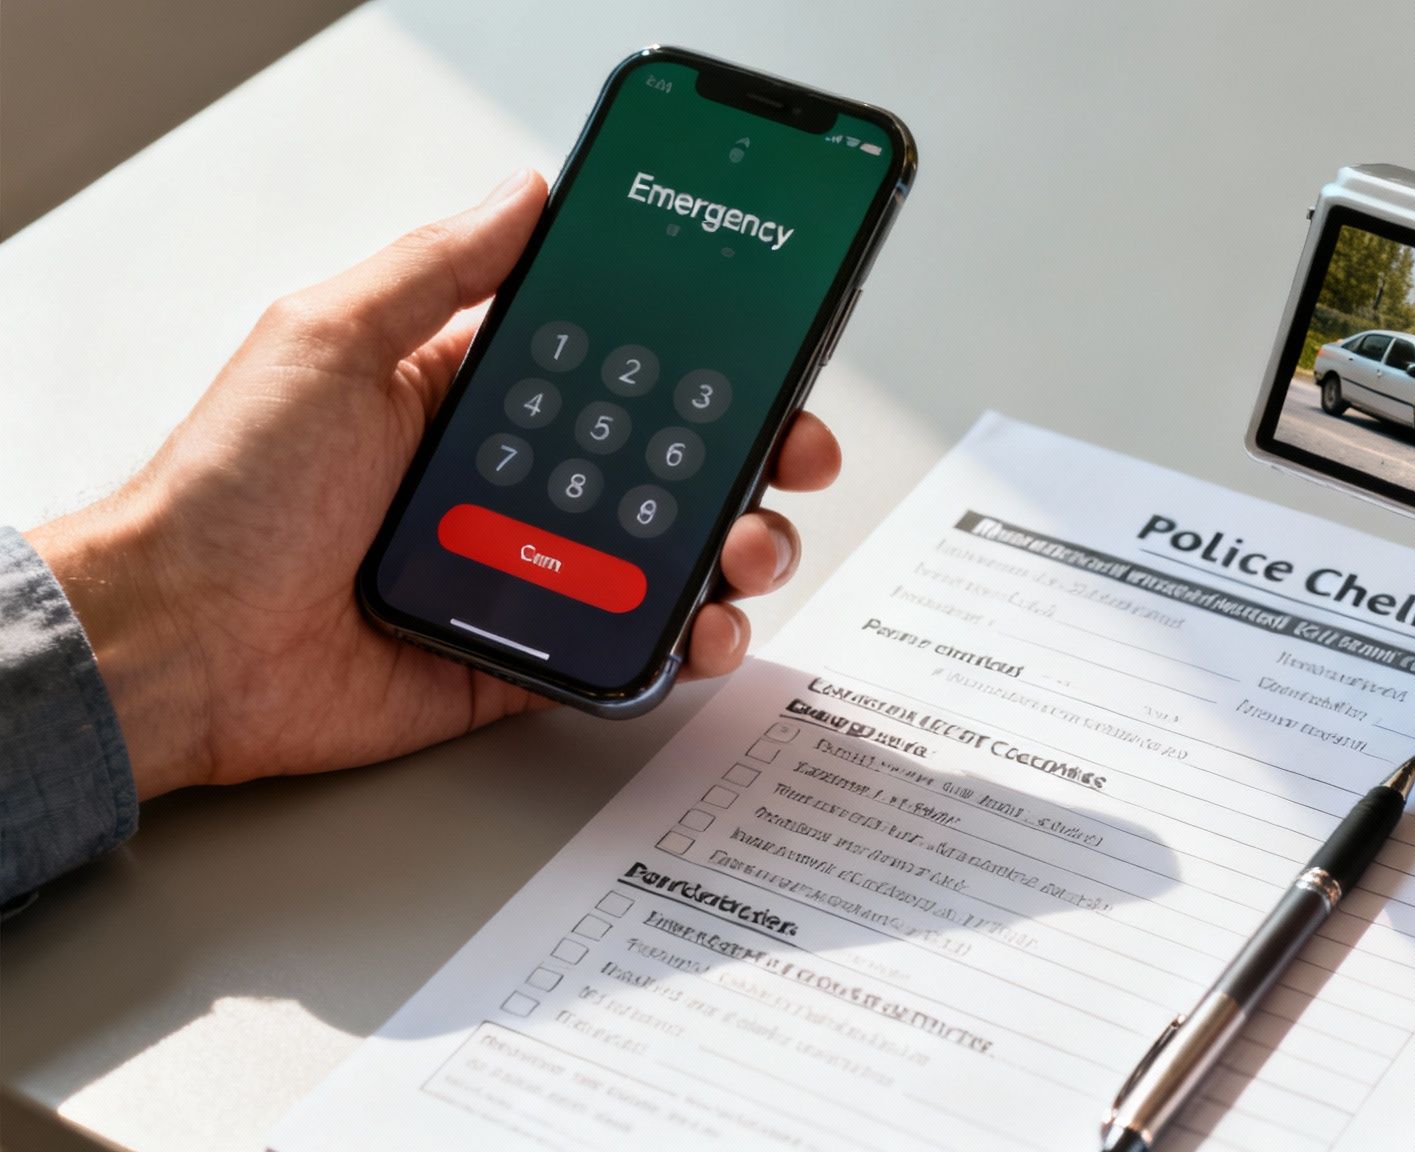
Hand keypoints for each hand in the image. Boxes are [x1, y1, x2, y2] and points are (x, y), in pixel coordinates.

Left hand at [27, 171, 840, 801]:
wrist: (181, 641)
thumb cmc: (228, 490)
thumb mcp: (329, 339)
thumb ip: (438, 267)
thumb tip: (525, 193)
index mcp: (477, 400)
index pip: (620, 374)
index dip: (702, 368)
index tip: (767, 359)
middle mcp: (514, 486)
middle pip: (670, 466)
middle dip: (752, 458)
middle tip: (790, 455)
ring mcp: (527, 575)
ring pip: (669, 558)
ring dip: (737, 548)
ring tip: (745, 547)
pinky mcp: (525, 656)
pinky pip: (629, 650)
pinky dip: (686, 643)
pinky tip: (705, 626)